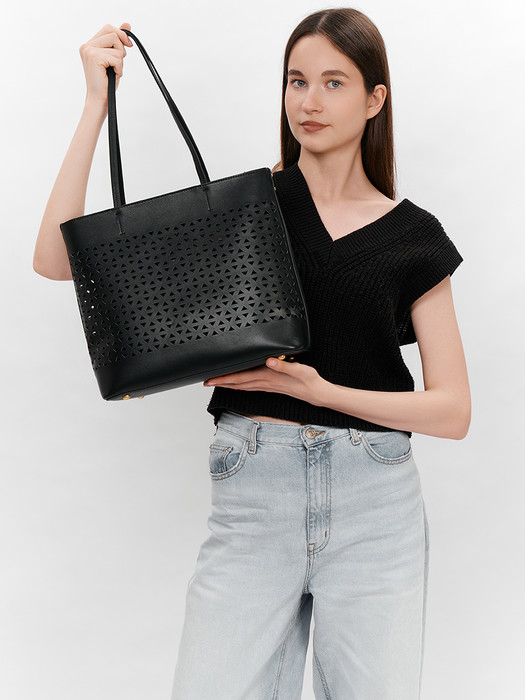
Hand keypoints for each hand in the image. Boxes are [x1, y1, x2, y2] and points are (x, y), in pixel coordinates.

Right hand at [79, 22, 132, 105]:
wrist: (99, 100)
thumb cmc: (106, 83)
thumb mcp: (114, 58)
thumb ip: (118, 41)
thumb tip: (127, 24)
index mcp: (89, 45)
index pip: (108, 29)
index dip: (121, 35)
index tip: (128, 45)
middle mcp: (86, 45)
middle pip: (112, 32)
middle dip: (121, 47)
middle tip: (118, 62)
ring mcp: (89, 50)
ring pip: (116, 45)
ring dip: (120, 61)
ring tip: (113, 71)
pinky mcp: (94, 56)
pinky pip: (117, 57)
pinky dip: (119, 68)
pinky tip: (112, 75)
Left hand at [203, 357, 325, 404]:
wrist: (316, 393)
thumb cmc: (309, 380)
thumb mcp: (299, 369)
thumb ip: (284, 365)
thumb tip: (269, 361)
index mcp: (268, 377)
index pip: (240, 378)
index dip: (224, 378)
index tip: (210, 379)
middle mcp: (264, 382)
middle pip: (237, 384)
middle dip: (220, 382)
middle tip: (205, 381)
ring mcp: (267, 386)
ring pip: (242, 386)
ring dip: (228, 385)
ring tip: (216, 383)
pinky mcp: (271, 386)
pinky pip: (249, 387)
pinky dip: (239, 386)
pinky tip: (236, 385)